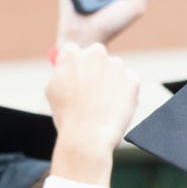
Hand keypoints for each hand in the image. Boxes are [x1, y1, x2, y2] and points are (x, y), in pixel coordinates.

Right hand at [45, 43, 138, 157]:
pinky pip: (128, 83)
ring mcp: (116, 65)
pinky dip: (124, 93)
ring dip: (111, 81)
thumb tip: (69, 67)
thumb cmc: (67, 115)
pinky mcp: (133, 78)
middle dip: (96, 69)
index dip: (76, 68)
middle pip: (97, 56)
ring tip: (103, 105)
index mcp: (71, 53)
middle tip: (93, 91)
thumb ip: (62, 72)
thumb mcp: (53, 89)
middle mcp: (95, 53)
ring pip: (114, 70)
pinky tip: (115, 108)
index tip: (77, 81)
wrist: (88, 135)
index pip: (74, 52)